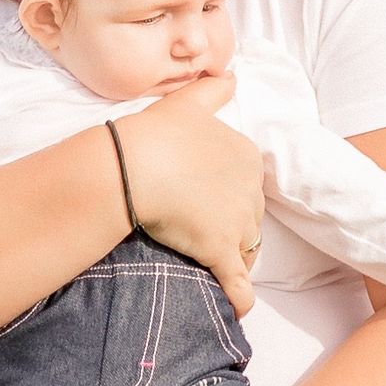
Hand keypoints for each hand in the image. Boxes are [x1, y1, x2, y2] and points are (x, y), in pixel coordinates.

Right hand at [116, 79, 263, 309]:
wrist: (134, 166)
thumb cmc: (157, 134)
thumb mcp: (188, 103)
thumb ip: (212, 91)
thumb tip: (231, 76)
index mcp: (246, 156)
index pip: (247, 185)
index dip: (230, 199)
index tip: (208, 205)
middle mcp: (250, 191)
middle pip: (250, 219)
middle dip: (234, 231)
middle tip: (205, 238)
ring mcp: (238, 224)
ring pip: (248, 251)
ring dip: (235, 261)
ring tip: (214, 271)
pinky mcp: (221, 252)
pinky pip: (239, 286)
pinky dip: (240, 299)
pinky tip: (237, 310)